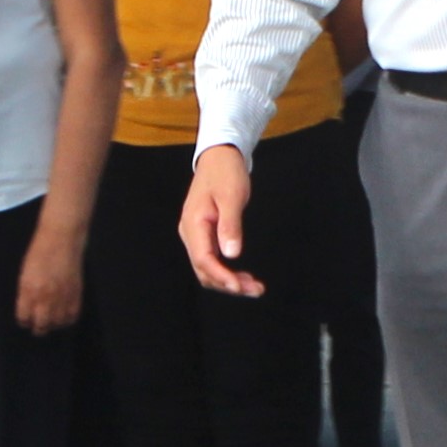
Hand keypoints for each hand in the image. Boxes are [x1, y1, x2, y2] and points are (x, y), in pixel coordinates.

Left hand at [15, 218, 86, 335]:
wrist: (61, 239)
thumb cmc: (39, 253)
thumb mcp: (25, 274)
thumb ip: (25, 293)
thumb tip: (28, 310)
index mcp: (29, 291)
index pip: (23, 318)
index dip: (23, 320)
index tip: (25, 319)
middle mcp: (45, 297)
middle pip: (41, 326)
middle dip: (38, 328)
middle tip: (38, 325)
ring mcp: (62, 297)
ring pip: (57, 324)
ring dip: (53, 325)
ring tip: (51, 320)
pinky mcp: (76, 294)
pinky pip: (72, 316)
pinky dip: (67, 319)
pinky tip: (64, 316)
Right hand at [181, 145, 262, 297]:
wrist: (220, 156)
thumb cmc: (225, 173)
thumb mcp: (231, 196)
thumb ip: (230, 226)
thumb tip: (231, 255)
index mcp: (193, 224)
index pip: (203, 260)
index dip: (221, 276)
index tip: (240, 287)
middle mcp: (190, 233)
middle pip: (204, 270)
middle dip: (228, 284)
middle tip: (255, 290)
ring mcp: (196, 235)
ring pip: (207, 268)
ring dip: (228, 281)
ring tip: (254, 287)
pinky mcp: (204, 235)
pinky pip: (212, 260)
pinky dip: (227, 271)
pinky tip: (244, 276)